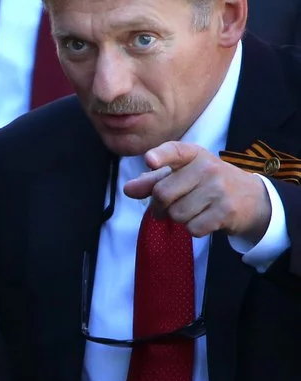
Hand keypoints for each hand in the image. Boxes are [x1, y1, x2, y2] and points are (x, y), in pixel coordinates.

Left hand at [123, 141, 270, 241]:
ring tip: (192, 211)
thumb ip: (153, 181)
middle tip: (166, 208)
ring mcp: (219, 189)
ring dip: (178, 218)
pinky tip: (204, 219)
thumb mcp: (183, 175)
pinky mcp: (227, 211)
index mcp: (193, 154)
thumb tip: (128, 189)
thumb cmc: (207, 184)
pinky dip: (193, 229)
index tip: (149, 160)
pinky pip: (193, 228)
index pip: (175, 151)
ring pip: (176, 214)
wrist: (252, 198)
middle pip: (163, 193)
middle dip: (159, 206)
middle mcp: (207, 167)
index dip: (160, 156)